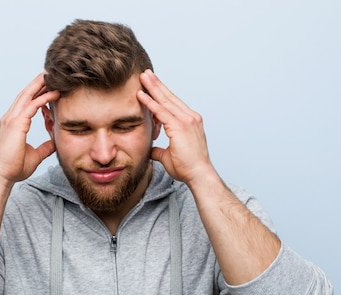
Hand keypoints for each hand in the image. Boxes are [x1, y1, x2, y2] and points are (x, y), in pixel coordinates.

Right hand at [0, 73, 59, 184]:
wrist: (2, 175)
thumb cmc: (14, 168)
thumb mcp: (35, 155)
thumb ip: (44, 147)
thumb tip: (54, 143)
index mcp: (13, 124)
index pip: (25, 103)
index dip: (36, 93)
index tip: (48, 86)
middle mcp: (10, 118)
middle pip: (25, 94)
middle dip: (38, 83)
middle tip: (50, 73)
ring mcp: (11, 119)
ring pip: (28, 95)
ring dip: (41, 84)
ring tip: (53, 76)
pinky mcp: (16, 124)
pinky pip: (32, 106)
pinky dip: (44, 98)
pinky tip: (55, 93)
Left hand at [137, 70, 215, 185]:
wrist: (199, 175)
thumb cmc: (188, 168)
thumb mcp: (169, 156)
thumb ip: (159, 150)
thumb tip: (150, 149)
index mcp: (190, 122)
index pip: (173, 103)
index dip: (162, 93)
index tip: (153, 84)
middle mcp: (190, 117)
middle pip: (170, 97)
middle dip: (157, 84)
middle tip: (146, 73)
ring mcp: (187, 120)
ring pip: (165, 100)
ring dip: (153, 88)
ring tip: (142, 77)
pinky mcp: (180, 126)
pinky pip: (161, 112)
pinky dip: (150, 102)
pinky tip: (141, 95)